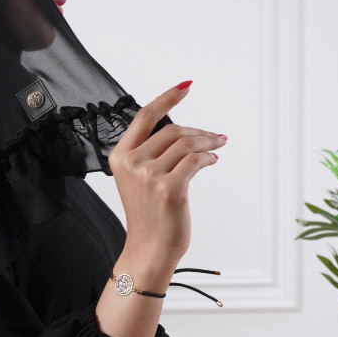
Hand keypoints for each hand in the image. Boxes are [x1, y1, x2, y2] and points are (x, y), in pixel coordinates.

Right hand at [107, 82, 225, 267]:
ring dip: (207, 143)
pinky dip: (209, 158)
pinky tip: (212, 161)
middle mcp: (131, 163)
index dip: (167, 98)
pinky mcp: (169, 188)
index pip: (145, 117)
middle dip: (197, 131)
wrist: (149, 249)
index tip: (185, 87)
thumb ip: (150, 152)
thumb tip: (184, 131)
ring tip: (217, 147)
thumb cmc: (148, 216)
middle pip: (171, 129)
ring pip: (186, 143)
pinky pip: (196, 160)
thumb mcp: (139, 179)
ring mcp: (149, 176)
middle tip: (214, 136)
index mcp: (120, 157)